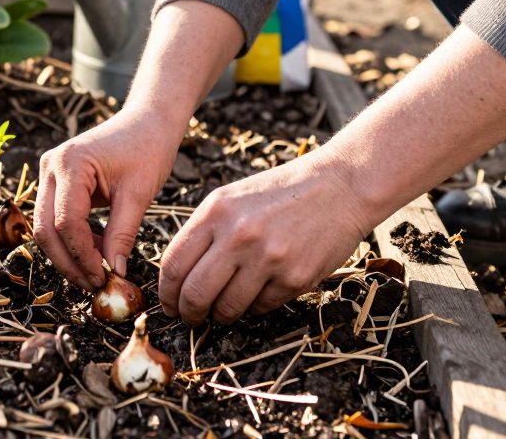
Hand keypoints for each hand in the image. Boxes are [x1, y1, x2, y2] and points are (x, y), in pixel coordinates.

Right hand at [35, 110, 181, 290]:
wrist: (147, 123)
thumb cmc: (147, 149)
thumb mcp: (138, 194)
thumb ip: (123, 234)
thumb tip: (113, 271)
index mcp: (70, 164)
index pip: (66, 222)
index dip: (82, 255)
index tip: (103, 277)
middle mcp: (51, 167)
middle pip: (45, 228)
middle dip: (68, 261)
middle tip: (94, 284)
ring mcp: (49, 173)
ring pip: (45, 227)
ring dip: (68, 253)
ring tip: (97, 271)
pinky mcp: (55, 182)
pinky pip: (55, 218)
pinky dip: (73, 239)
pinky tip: (96, 251)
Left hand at [157, 152, 374, 323]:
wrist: (338, 186)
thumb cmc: (280, 193)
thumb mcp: (231, 199)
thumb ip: (204, 232)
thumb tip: (178, 275)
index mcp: (215, 212)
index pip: (174, 264)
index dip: (166, 292)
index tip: (168, 303)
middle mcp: (238, 235)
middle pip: (195, 293)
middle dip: (188, 313)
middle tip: (190, 318)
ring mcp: (267, 258)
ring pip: (227, 307)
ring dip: (220, 316)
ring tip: (222, 312)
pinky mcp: (294, 278)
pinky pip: (261, 307)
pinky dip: (253, 308)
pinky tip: (255, 296)